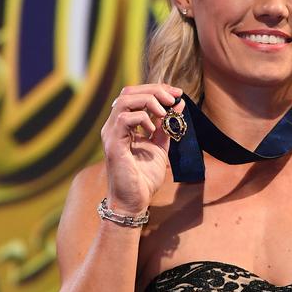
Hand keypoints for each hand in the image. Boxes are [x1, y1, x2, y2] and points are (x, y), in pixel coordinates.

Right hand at [100, 83, 183, 213]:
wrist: (135, 201)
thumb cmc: (144, 177)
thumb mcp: (160, 146)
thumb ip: (167, 126)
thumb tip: (179, 104)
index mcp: (125, 125)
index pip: (136, 94)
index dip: (157, 89)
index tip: (177, 94)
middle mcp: (114, 126)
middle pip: (129, 92)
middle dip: (154, 90)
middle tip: (173, 98)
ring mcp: (111, 134)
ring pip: (124, 100)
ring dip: (148, 101)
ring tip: (164, 111)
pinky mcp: (113, 145)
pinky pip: (124, 119)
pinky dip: (142, 119)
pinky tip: (153, 130)